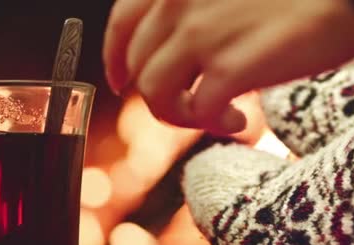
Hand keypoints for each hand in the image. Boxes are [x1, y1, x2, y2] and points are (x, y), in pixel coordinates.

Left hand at [103, 0, 353, 133]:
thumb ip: (195, 9)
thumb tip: (177, 50)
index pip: (121, 22)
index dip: (114, 59)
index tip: (121, 81)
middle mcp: (178, 2)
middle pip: (137, 66)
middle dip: (159, 94)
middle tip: (188, 106)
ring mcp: (202, 34)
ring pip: (155, 93)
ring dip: (179, 114)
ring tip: (218, 115)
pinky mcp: (231, 66)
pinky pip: (196, 111)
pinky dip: (211, 123)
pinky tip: (239, 119)